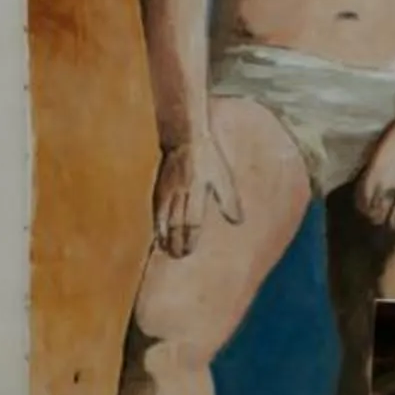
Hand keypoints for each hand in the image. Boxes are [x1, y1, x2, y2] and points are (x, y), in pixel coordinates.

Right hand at [152, 135, 242, 257]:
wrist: (186, 139)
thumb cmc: (209, 159)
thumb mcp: (224, 178)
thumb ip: (229, 201)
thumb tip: (237, 221)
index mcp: (197, 192)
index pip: (191, 222)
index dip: (189, 238)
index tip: (189, 250)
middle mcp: (180, 194)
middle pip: (175, 224)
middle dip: (176, 242)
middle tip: (179, 256)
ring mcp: (167, 192)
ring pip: (163, 219)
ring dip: (165, 236)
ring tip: (167, 250)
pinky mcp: (159, 189)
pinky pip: (156, 210)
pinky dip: (157, 224)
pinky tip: (159, 235)